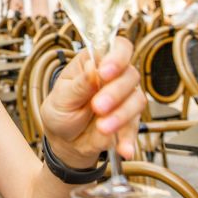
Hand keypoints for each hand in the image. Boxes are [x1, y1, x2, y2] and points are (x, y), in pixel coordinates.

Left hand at [39, 36, 146, 167]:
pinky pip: (136, 127)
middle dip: (115, 92)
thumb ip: (79, 85)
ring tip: (102, 128)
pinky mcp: (129, 121)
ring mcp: (125, 99)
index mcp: (96, 62)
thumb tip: (94, 68)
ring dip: (121, 116)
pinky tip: (124, 150)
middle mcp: (115, 77)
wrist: (65, 142)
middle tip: (98, 107)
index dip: (117, 56)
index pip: (117, 47)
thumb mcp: (61, 98)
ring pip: (137, 100)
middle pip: (130, 75)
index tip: (106, 72)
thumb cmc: (61, 111)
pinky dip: (129, 139)